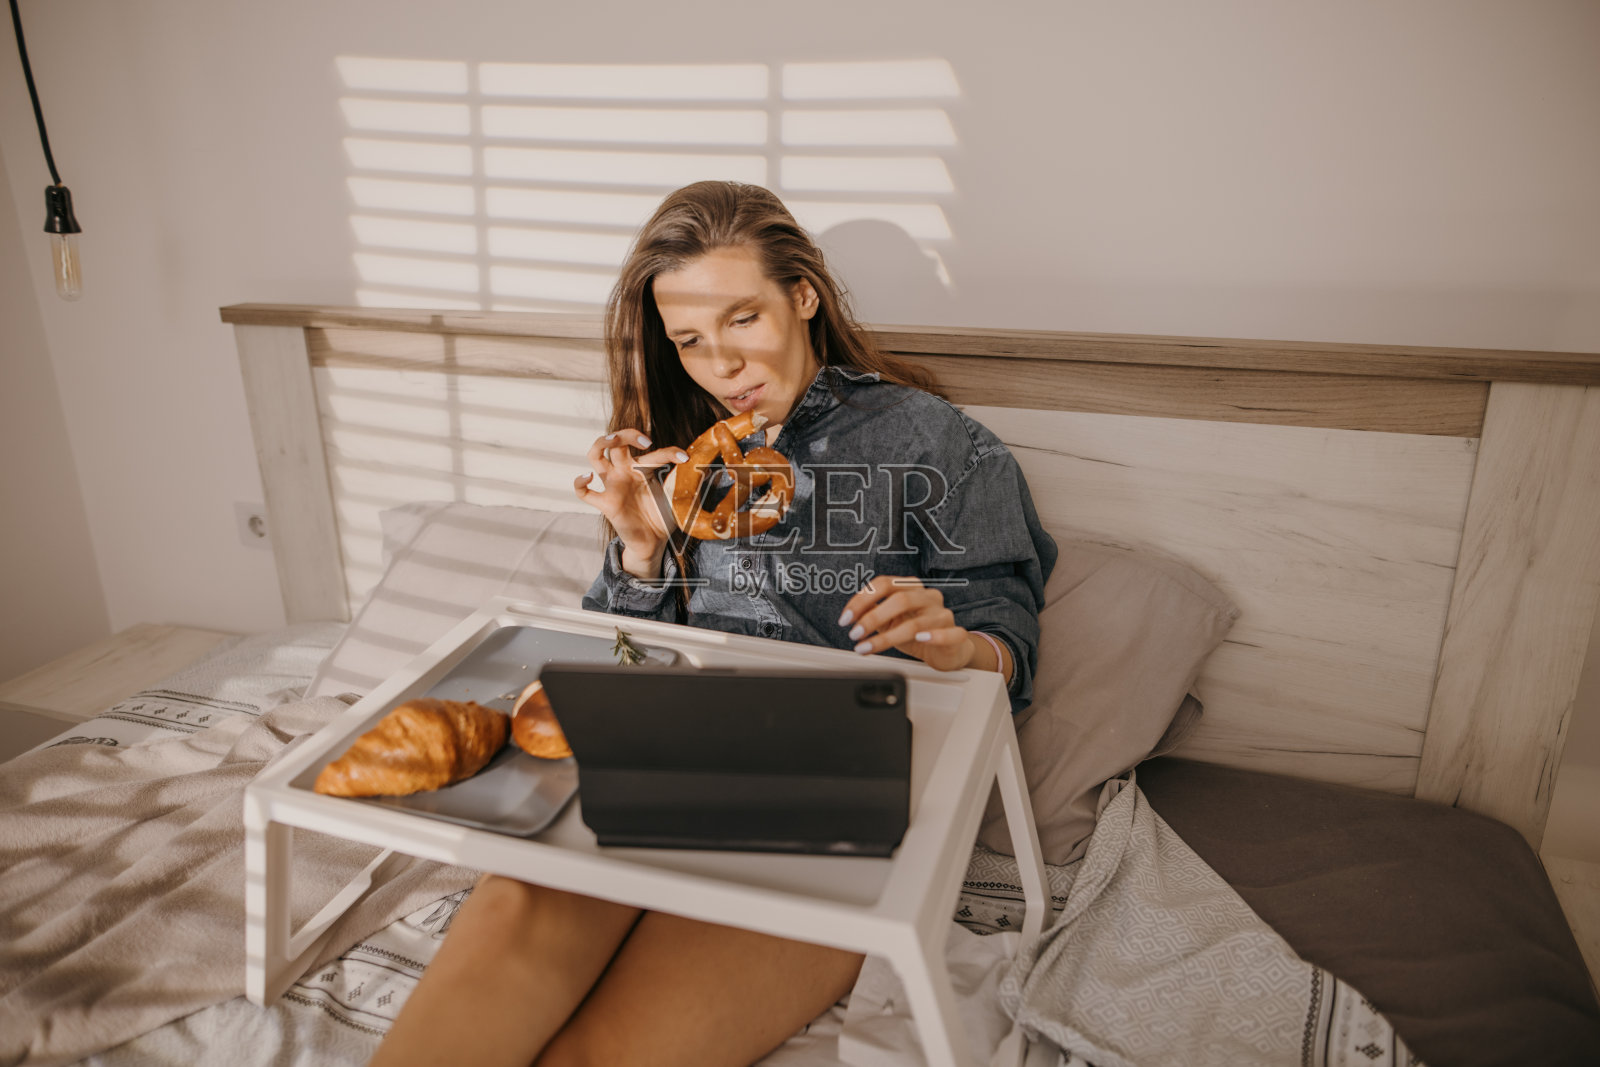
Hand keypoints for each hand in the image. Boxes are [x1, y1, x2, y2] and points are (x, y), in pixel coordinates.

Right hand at [573, 430, 688, 575]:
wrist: (655, 543)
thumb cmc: (664, 516)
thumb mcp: (678, 496)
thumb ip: (686, 482)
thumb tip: (708, 470)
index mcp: (643, 468)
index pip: (654, 452)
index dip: (670, 452)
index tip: (685, 458)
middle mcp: (625, 472)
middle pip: (616, 442)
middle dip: (626, 433)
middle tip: (645, 441)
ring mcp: (613, 486)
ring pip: (596, 455)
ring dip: (602, 443)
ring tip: (613, 440)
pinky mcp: (605, 504)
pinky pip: (584, 493)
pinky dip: (579, 483)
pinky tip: (587, 477)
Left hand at [836, 576, 975, 672]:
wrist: (947, 649)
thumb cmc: (917, 632)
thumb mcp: (890, 621)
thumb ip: (873, 613)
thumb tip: (851, 615)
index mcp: (911, 588)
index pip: (884, 584)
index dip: (862, 600)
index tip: (846, 618)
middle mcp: (928, 597)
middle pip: (900, 600)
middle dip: (872, 618)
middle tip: (855, 634)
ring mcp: (943, 615)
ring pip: (916, 623)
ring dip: (887, 638)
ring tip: (867, 647)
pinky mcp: (956, 634)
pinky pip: (949, 634)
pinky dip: (935, 636)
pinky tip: (920, 639)